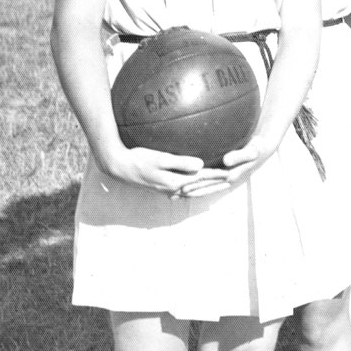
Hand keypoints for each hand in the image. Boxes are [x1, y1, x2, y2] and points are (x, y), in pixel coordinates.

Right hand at [106, 146, 227, 195]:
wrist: (118, 168)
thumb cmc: (138, 159)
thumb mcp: (160, 159)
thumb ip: (181, 163)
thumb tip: (200, 165)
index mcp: (175, 182)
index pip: (202, 178)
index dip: (217, 175)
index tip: (231, 172)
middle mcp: (173, 189)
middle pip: (200, 187)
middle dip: (216, 183)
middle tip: (232, 179)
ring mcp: (167, 190)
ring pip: (192, 191)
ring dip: (206, 188)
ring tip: (218, 184)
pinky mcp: (161, 187)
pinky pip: (183, 190)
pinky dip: (193, 189)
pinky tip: (194, 185)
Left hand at [180, 134, 274, 197]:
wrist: (263, 149)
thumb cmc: (258, 147)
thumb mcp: (253, 151)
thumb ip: (240, 156)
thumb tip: (226, 161)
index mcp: (231, 175)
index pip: (209, 181)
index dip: (195, 184)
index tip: (182, 186)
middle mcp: (226, 179)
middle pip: (204, 187)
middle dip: (189, 190)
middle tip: (172, 193)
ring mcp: (225, 177)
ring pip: (205, 186)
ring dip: (191, 190)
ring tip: (175, 193)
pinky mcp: (224, 173)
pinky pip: (208, 181)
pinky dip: (197, 184)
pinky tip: (186, 182)